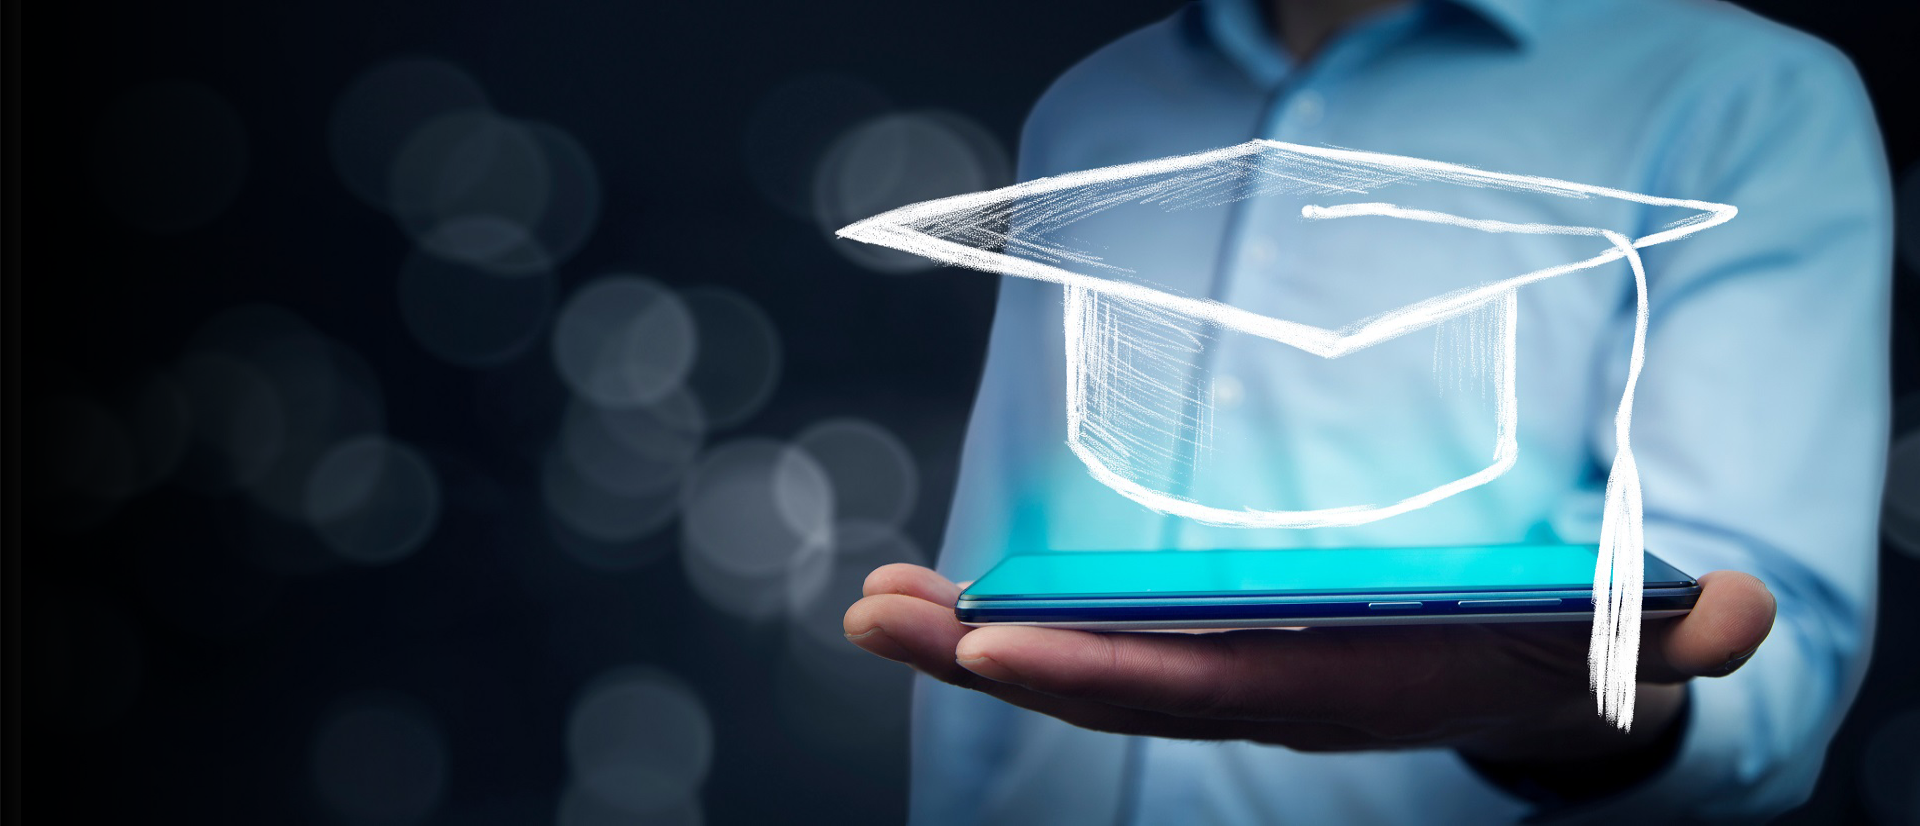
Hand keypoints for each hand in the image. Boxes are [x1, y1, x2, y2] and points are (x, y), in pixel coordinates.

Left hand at [843, 564, 1773, 764]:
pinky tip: (948, 599)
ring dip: (977, 639)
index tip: (990, 643)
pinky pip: (1105, 643)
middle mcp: (1266, 694)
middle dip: (988, 654)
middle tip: (869, 614)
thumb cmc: (1558, 656)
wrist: (1533, 693)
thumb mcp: (1618, 643)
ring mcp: (1235, 678)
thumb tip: (1733, 615)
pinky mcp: (1222, 652)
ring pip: (1088, 665)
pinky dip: (1023, 624)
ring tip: (874, 606)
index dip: (1098, 671)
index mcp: (1339, 689)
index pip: (1204, 688)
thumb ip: (1665, 635)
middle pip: (1107, 681)